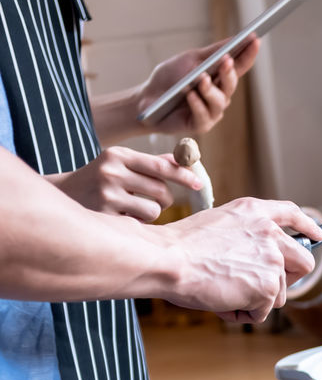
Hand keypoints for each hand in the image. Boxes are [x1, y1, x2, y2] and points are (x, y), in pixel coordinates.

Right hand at [48, 146, 202, 221]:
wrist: (64, 194)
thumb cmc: (103, 177)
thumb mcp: (123, 163)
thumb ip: (154, 162)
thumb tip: (187, 158)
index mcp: (119, 155)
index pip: (162, 166)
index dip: (184, 176)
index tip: (199, 184)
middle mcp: (111, 172)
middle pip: (162, 191)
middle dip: (165, 198)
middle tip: (153, 197)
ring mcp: (107, 195)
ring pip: (154, 210)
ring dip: (152, 212)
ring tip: (133, 206)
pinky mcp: (105, 216)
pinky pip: (140, 224)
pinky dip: (138, 222)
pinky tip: (122, 215)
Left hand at [137, 36, 259, 134]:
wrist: (147, 99)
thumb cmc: (170, 79)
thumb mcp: (191, 60)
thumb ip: (212, 52)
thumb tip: (234, 39)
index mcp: (219, 78)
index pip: (238, 66)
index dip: (248, 54)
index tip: (255, 40)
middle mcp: (219, 95)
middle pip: (230, 85)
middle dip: (229, 73)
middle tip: (226, 61)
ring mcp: (212, 111)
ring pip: (219, 101)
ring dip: (210, 90)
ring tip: (200, 80)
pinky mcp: (200, 125)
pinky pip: (203, 115)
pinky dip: (196, 104)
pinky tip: (190, 95)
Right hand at [159, 198, 321, 322]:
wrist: (167, 260)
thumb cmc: (181, 247)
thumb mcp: (219, 225)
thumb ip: (247, 236)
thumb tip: (260, 259)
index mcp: (255, 212)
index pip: (293, 214)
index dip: (308, 227)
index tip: (318, 236)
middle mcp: (270, 233)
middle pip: (303, 262)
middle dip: (287, 279)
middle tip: (260, 287)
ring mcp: (273, 260)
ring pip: (279, 294)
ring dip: (255, 299)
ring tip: (223, 290)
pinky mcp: (268, 287)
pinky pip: (263, 312)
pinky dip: (243, 313)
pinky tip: (222, 300)